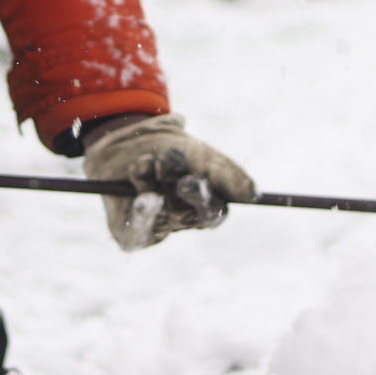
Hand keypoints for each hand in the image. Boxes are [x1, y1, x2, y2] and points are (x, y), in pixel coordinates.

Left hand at [83, 114, 256, 250]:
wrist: (123, 139)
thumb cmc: (168, 147)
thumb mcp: (201, 155)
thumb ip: (228, 174)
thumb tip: (253, 195)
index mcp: (204, 204)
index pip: (215, 211)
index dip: (208, 198)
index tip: (199, 179)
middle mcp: (182, 220)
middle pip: (191, 212)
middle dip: (186, 190)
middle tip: (178, 174)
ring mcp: (157, 228)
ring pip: (164, 212)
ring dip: (155, 183)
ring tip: (147, 161)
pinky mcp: (131, 235)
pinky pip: (139, 233)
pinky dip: (144, 215)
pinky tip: (145, 198)